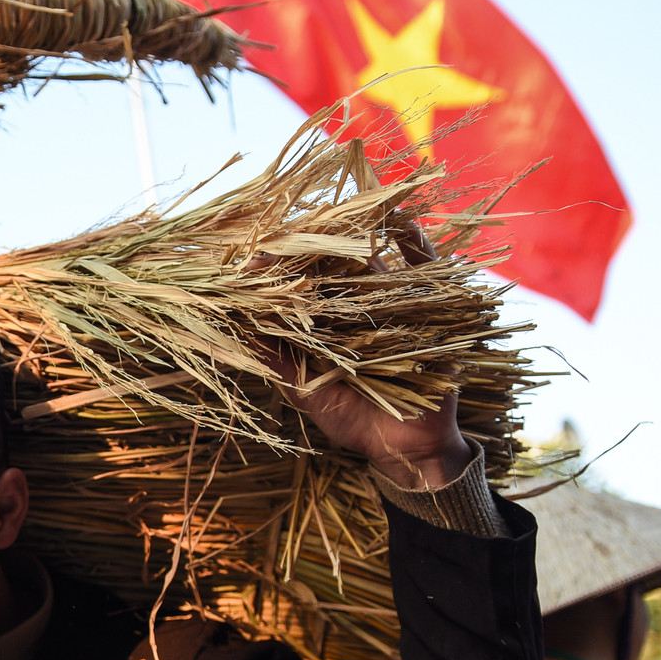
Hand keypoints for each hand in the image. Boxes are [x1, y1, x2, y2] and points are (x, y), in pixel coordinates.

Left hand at [253, 218, 468, 489]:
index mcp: (321, 324)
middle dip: (313, 243)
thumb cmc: (352, 423)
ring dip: (358, 234)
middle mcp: (353, 308)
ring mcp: (388, 304)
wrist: (406, 449)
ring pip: (372, 259)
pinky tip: (403, 223)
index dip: (276, 270)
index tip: (255, 258)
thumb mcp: (304, 391)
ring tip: (341, 210)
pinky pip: (424, 269)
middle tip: (293, 224)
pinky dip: (416, 245)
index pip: (296, 286)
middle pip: (332, 264)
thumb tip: (235, 328)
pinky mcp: (425, 308)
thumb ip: (274, 359)